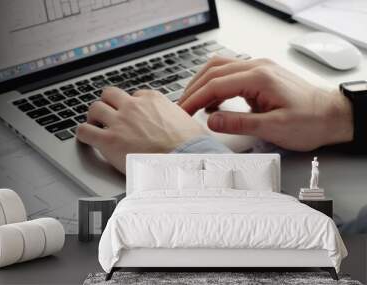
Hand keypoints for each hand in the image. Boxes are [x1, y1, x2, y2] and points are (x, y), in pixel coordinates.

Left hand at [77, 87, 206, 172]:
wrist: (184, 161)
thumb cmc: (190, 146)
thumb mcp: (187, 122)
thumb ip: (175, 117)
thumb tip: (179, 122)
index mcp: (153, 100)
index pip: (134, 95)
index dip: (131, 106)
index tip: (131, 115)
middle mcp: (134, 106)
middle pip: (110, 94)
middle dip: (108, 104)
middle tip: (108, 114)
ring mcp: (120, 121)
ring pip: (95, 107)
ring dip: (94, 117)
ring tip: (95, 125)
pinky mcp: (109, 140)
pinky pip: (84, 131)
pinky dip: (83, 134)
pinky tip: (86, 138)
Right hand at [179, 57, 353, 150]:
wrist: (331, 115)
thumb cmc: (309, 121)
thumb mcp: (273, 127)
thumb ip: (239, 123)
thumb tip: (211, 120)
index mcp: (259, 77)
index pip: (215, 83)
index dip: (195, 98)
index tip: (183, 112)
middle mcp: (257, 67)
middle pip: (213, 71)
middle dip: (193, 89)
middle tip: (182, 109)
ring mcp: (258, 69)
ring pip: (219, 68)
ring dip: (202, 84)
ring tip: (193, 105)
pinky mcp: (259, 77)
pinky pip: (229, 75)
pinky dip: (215, 86)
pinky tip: (213, 103)